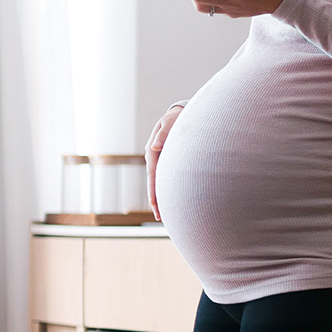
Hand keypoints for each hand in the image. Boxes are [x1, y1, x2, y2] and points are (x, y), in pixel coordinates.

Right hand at [145, 104, 184, 221]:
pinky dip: (165, 188)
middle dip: (157, 200)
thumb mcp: (169, 123)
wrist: (178, 114)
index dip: (154, 191)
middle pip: (154, 182)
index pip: (153, 175)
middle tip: (160, 217)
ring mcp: (159, 160)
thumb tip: (154, 146)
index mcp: (153, 152)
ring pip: (159, 181)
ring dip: (161, 196)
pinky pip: (164, 177)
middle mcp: (154, 158)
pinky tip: (170, 198)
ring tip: (164, 213)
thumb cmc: (176, 118)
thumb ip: (163, 134)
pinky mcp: (165, 160)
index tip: (156, 205)